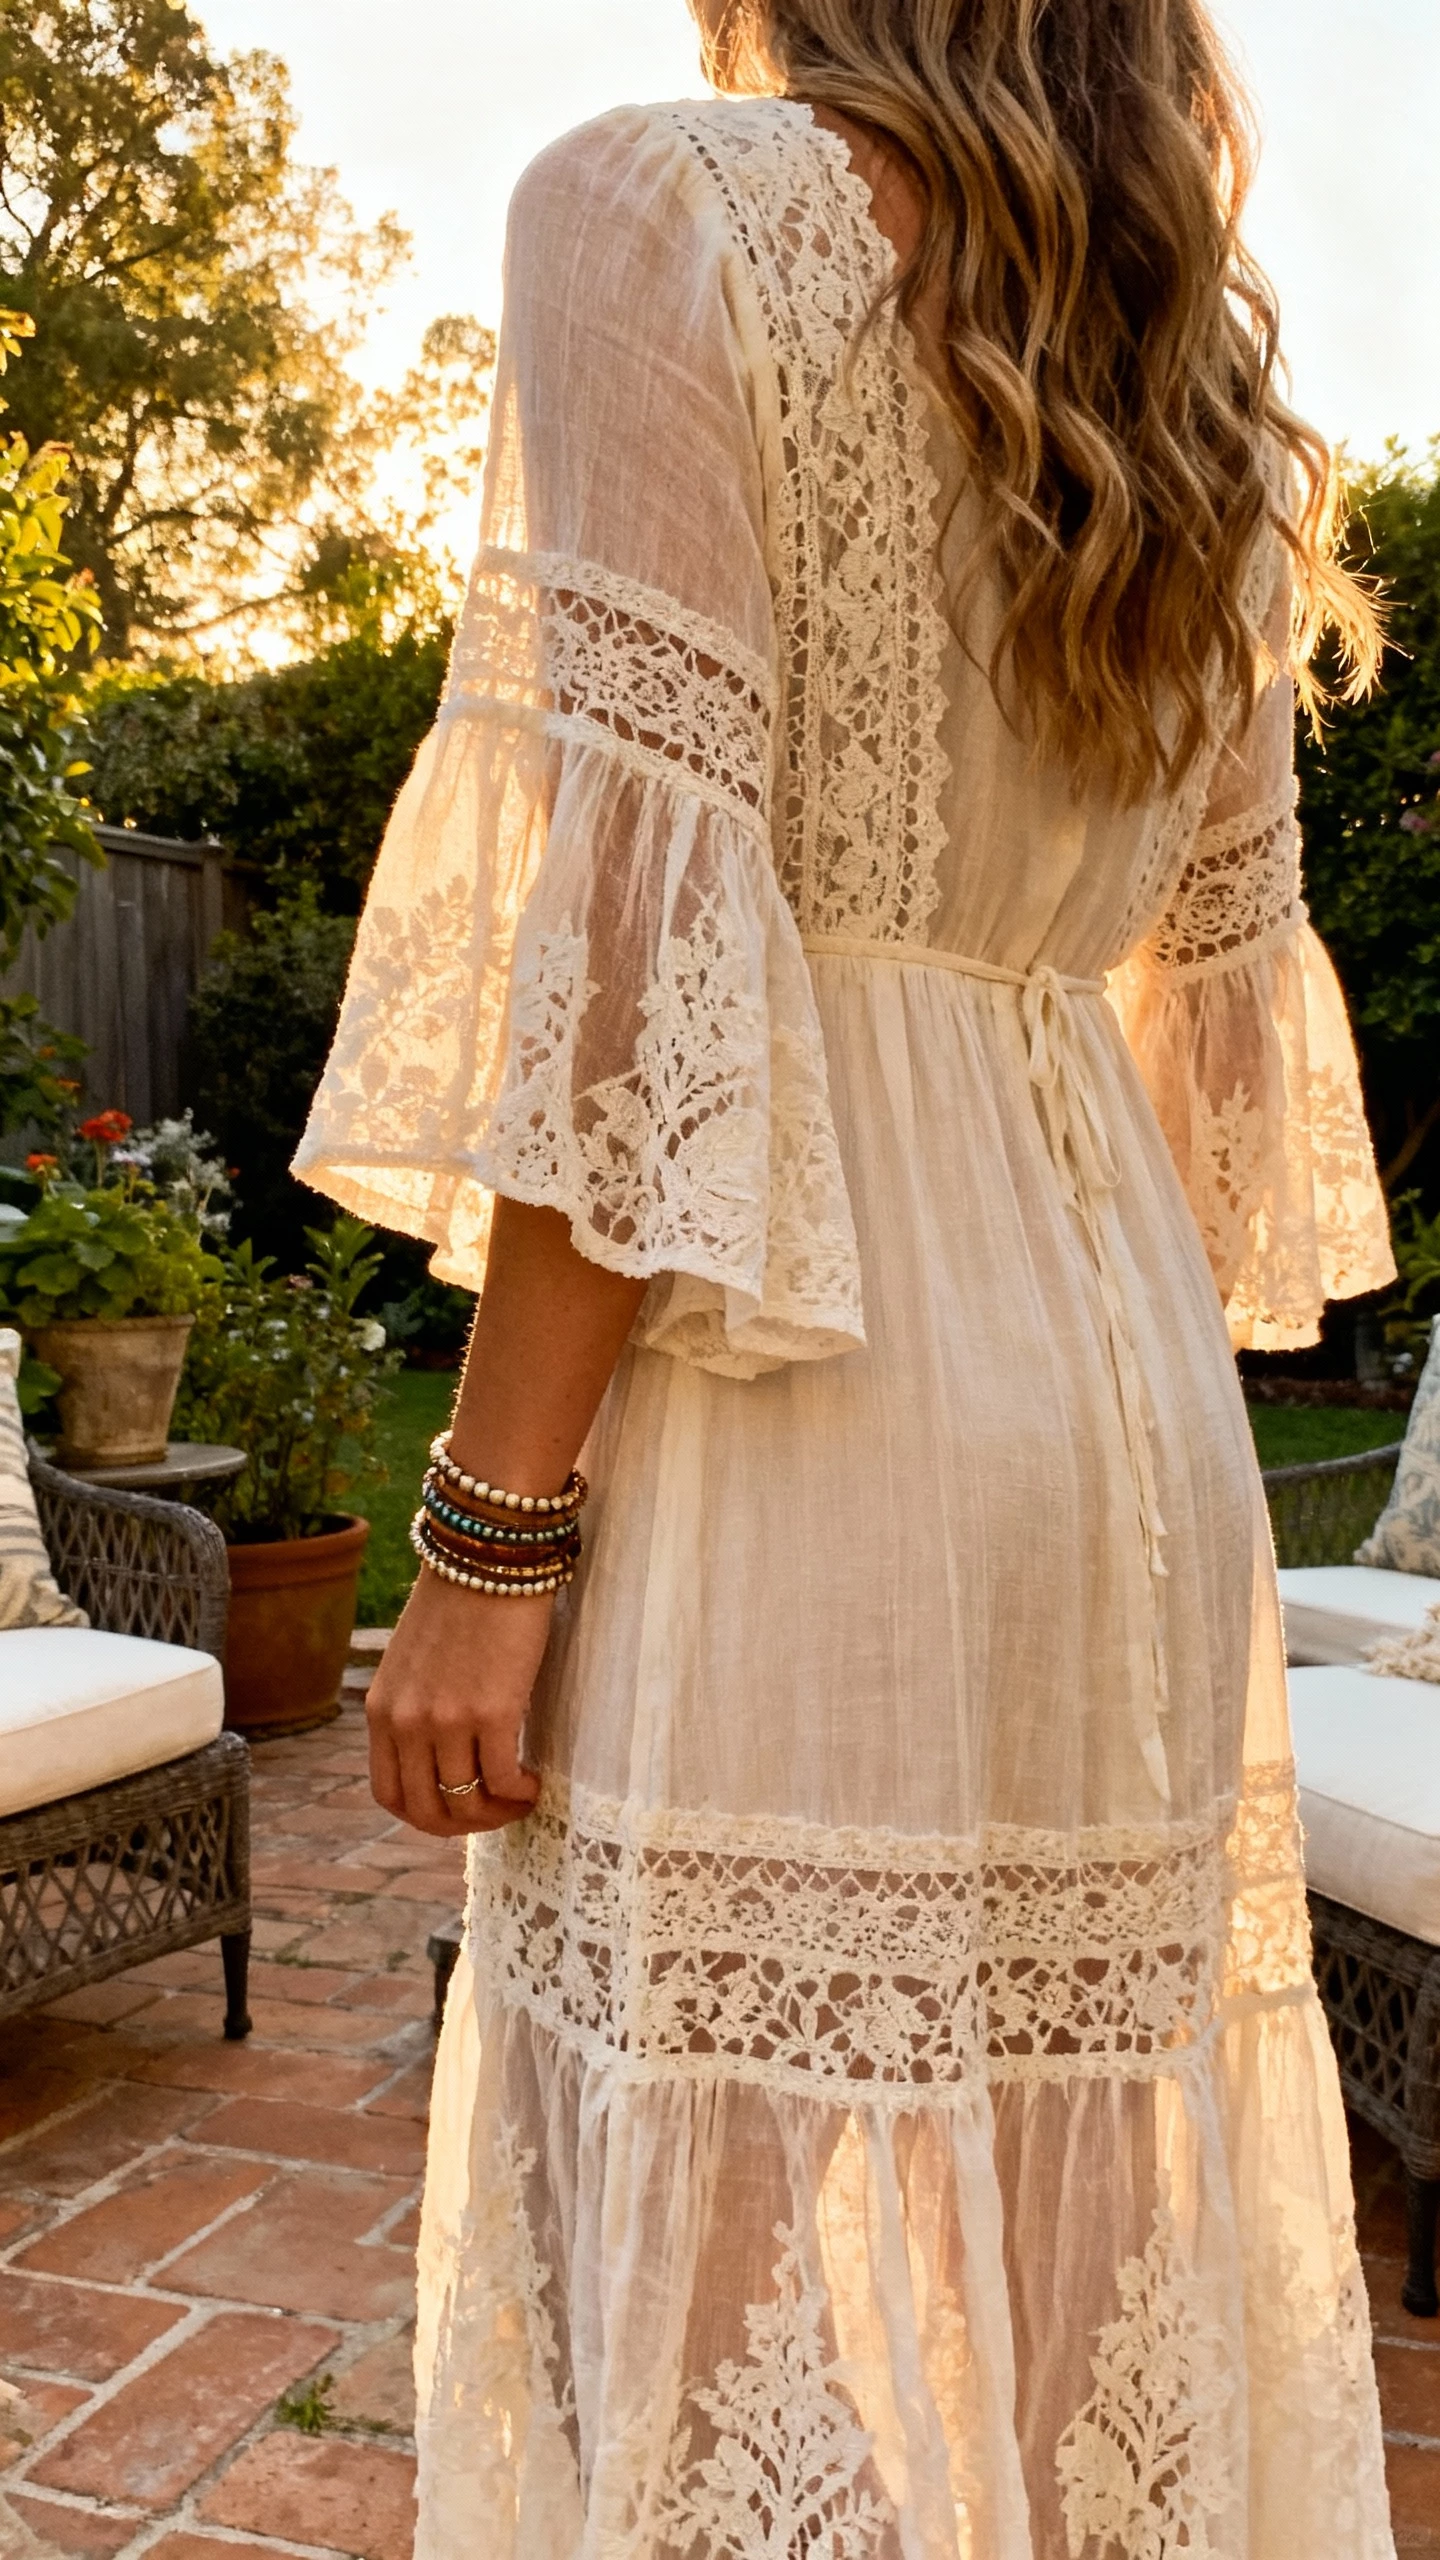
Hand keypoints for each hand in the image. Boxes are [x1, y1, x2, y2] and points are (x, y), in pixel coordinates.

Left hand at [366, 1570, 549, 1835]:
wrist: (487, 1553)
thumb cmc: (460, 1600)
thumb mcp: (413, 1661)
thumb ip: (416, 1707)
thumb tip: (442, 1754)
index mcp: (380, 1711)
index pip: (389, 1795)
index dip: (426, 1815)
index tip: (459, 1807)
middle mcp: (405, 1722)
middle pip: (427, 1811)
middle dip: (465, 1824)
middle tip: (497, 1811)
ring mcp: (446, 1720)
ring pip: (467, 1804)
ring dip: (499, 1813)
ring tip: (522, 1795)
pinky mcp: (492, 1712)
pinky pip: (503, 1781)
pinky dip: (522, 1794)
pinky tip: (536, 1782)